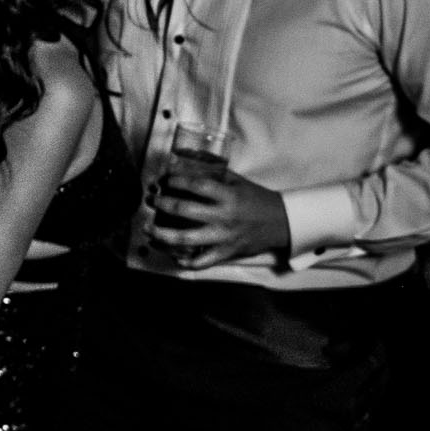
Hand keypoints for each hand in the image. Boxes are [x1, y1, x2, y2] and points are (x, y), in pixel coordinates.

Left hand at [146, 153, 290, 267]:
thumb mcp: (237, 181)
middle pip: (184, 211)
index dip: (176, 181)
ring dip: (162, 234)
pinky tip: (172, 255)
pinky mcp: (226, 253)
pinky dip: (184, 261)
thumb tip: (181, 168)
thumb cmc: (256, 199)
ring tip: (148, 230)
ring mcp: (224, 237)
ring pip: (186, 240)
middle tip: (150, 200)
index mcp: (228, 196)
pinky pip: (201, 262)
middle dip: (162, 204)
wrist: (282, 222)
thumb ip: (211, 175)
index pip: (196, 186)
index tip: (164, 180)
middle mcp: (224, 217)